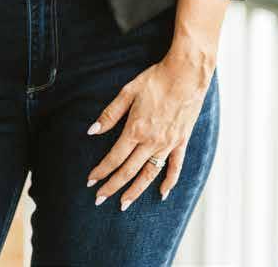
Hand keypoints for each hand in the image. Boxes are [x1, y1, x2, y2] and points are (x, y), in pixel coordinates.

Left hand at [85, 53, 212, 209]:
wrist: (186, 75)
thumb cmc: (156, 80)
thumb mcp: (128, 92)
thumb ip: (110, 114)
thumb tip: (92, 131)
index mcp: (135, 129)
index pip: (114, 158)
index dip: (101, 171)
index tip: (91, 181)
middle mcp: (151, 141)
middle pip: (128, 171)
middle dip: (112, 186)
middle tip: (99, 199)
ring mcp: (168, 144)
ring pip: (149, 174)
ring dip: (136, 191)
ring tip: (124, 203)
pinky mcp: (181, 141)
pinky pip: (175, 167)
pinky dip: (169, 182)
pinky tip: (162, 193)